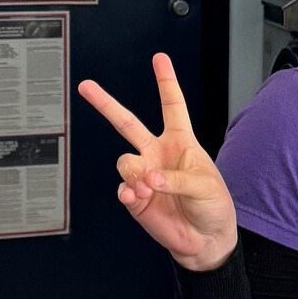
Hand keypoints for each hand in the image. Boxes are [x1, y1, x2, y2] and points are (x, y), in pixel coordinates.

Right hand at [77, 53, 237, 271]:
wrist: (205, 240)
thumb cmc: (212, 206)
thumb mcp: (206, 186)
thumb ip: (177, 179)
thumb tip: (148, 178)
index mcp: (181, 141)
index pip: (172, 105)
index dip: (165, 81)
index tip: (159, 58)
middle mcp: (158, 153)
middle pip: (127, 122)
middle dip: (106, 103)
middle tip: (85, 86)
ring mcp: (143, 174)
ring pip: (124, 161)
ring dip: (135, 174)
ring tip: (151, 188)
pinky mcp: (134, 197)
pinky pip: (122, 188)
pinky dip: (129, 192)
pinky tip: (139, 197)